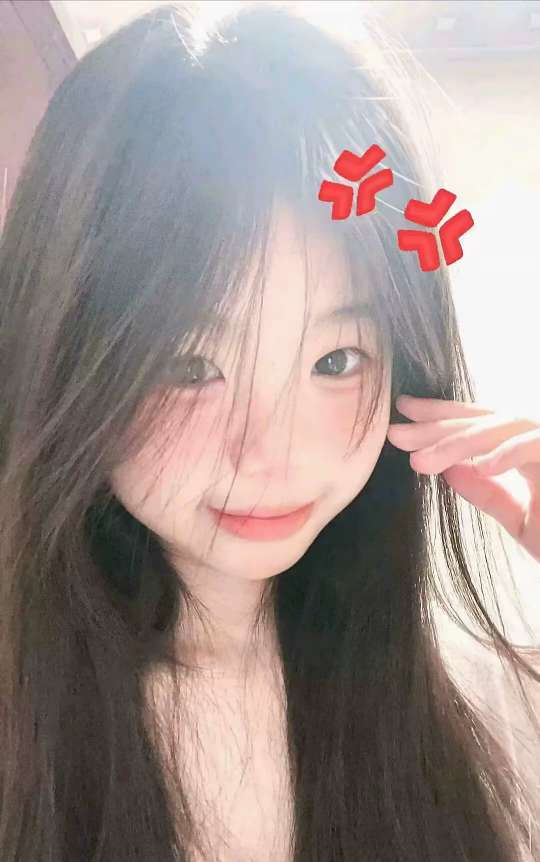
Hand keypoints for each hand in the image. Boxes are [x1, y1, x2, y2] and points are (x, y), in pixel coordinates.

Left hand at [387, 395, 539, 564]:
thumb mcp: (523, 520)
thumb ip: (489, 494)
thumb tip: (450, 470)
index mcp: (530, 450)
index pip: (482, 424)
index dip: (442, 416)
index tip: (402, 415)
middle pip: (487, 418)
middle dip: (439, 424)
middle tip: (396, 433)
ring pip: (507, 425)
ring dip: (462, 442)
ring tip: (422, 462)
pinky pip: (538, 445)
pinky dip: (511, 453)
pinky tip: (480, 465)